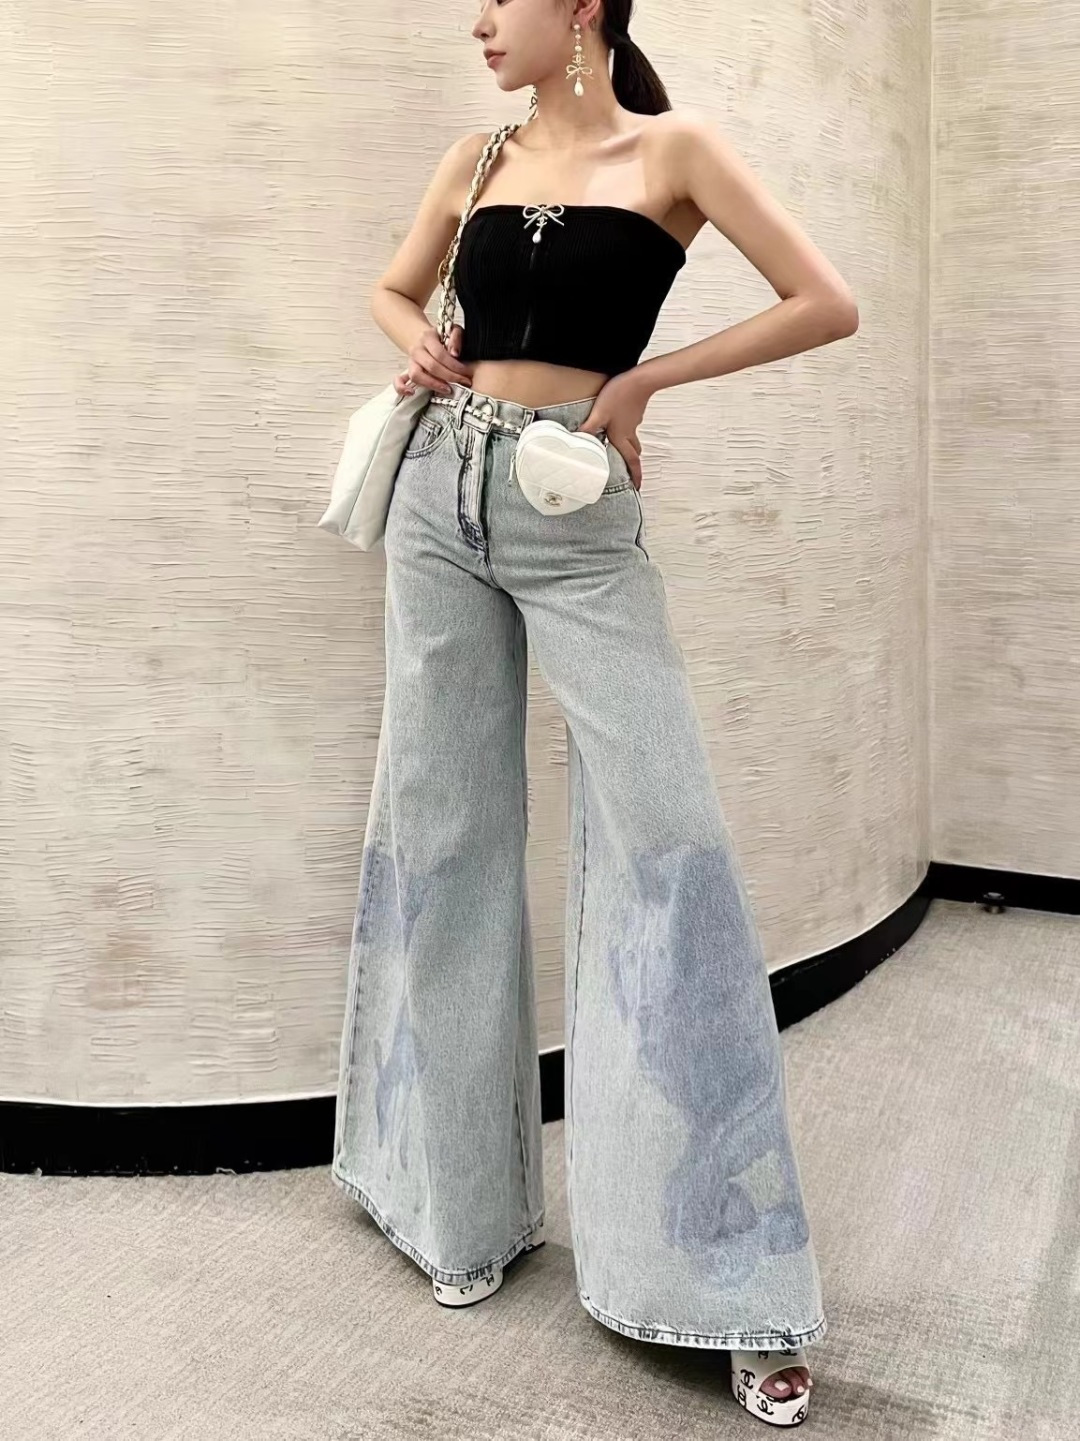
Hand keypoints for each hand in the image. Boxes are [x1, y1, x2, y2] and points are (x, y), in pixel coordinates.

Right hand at [394, 323, 472, 397]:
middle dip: (449, 377)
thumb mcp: (451, 330)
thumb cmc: (440, 336)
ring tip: (447, 389)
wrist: (422, 337)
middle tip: (463, 382)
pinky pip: (399, 381)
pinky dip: (402, 388)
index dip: (454, 365)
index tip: (466, 373)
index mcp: (427, 338)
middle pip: (431, 366)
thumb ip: (456, 338)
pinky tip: (411, 393)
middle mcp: (417, 350)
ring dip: (433, 384)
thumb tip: (455, 353)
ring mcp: (410, 361)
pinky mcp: (407, 371)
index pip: (440, 354)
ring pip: (416, 375)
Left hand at [575, 371, 652, 490]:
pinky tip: (617, 425)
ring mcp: (633, 422)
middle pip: (634, 453)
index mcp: (622, 437)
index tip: (637, 486)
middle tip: (629, 472)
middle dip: (633, 464)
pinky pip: (631, 427)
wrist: (640, 380)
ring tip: (622, 451)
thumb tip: (577, 440)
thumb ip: (589, 428)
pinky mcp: (634, 412)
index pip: (631, 462)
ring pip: (633, 440)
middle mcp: (629, 433)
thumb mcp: (599, 414)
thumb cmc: (620, 396)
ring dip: (630, 448)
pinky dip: (626, 432)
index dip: (635, 476)